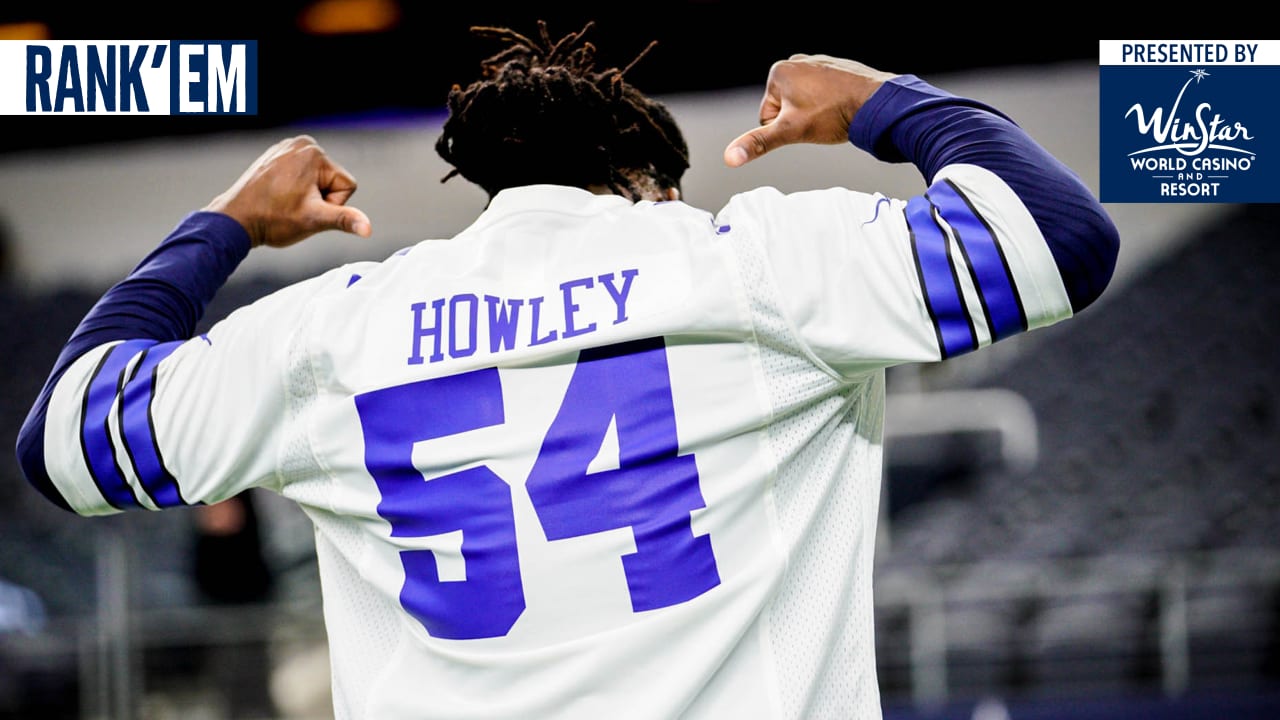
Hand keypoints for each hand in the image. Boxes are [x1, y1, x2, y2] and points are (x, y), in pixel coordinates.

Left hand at [204, 135, 371, 247]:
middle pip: (332, 180)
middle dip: (319, 198)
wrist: (235, 219)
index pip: (346, 185)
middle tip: (294, 207)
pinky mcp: (275, 155)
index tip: (307, 208)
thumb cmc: (273, 219)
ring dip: (307, 195)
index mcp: (313, 152)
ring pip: (316, 179)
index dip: (332, 204)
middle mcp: (300, 143)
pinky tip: (278, 196)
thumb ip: (344, 219)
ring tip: (284, 202)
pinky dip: (293, 188)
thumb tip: (368, 229)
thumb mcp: (314, 220)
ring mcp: (285, 147)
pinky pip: (299, 175)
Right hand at [723, 54, 898, 167]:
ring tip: (831, 113)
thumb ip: (758, 143)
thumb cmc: (833, 114)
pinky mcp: (836, 68)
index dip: (784, 129)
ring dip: (815, 113)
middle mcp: (797, 61)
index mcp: (779, 72)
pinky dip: (830, 103)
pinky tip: (841, 106)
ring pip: (805, 102)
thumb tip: (730, 157)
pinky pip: (823, 94)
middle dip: (799, 119)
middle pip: (785, 107)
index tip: (804, 123)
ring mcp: (818, 63)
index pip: (766, 116)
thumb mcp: (790, 132)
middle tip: (819, 119)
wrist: (876, 103)